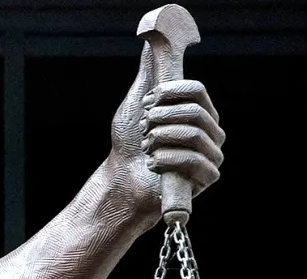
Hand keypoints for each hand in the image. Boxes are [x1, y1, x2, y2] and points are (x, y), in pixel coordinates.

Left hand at [105, 43, 224, 222]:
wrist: (122, 180)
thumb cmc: (130, 142)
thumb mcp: (137, 103)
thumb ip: (148, 75)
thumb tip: (151, 43)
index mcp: (199, 110)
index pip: (196, 90)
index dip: (169, 93)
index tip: (147, 103)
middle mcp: (211, 130)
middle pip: (195, 112)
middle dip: (160, 120)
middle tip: (144, 130)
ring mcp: (212, 154)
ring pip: (193, 135)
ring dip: (160, 140)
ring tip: (147, 148)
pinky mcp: (208, 177)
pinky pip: (193, 161)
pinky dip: (166, 160)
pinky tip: (153, 163)